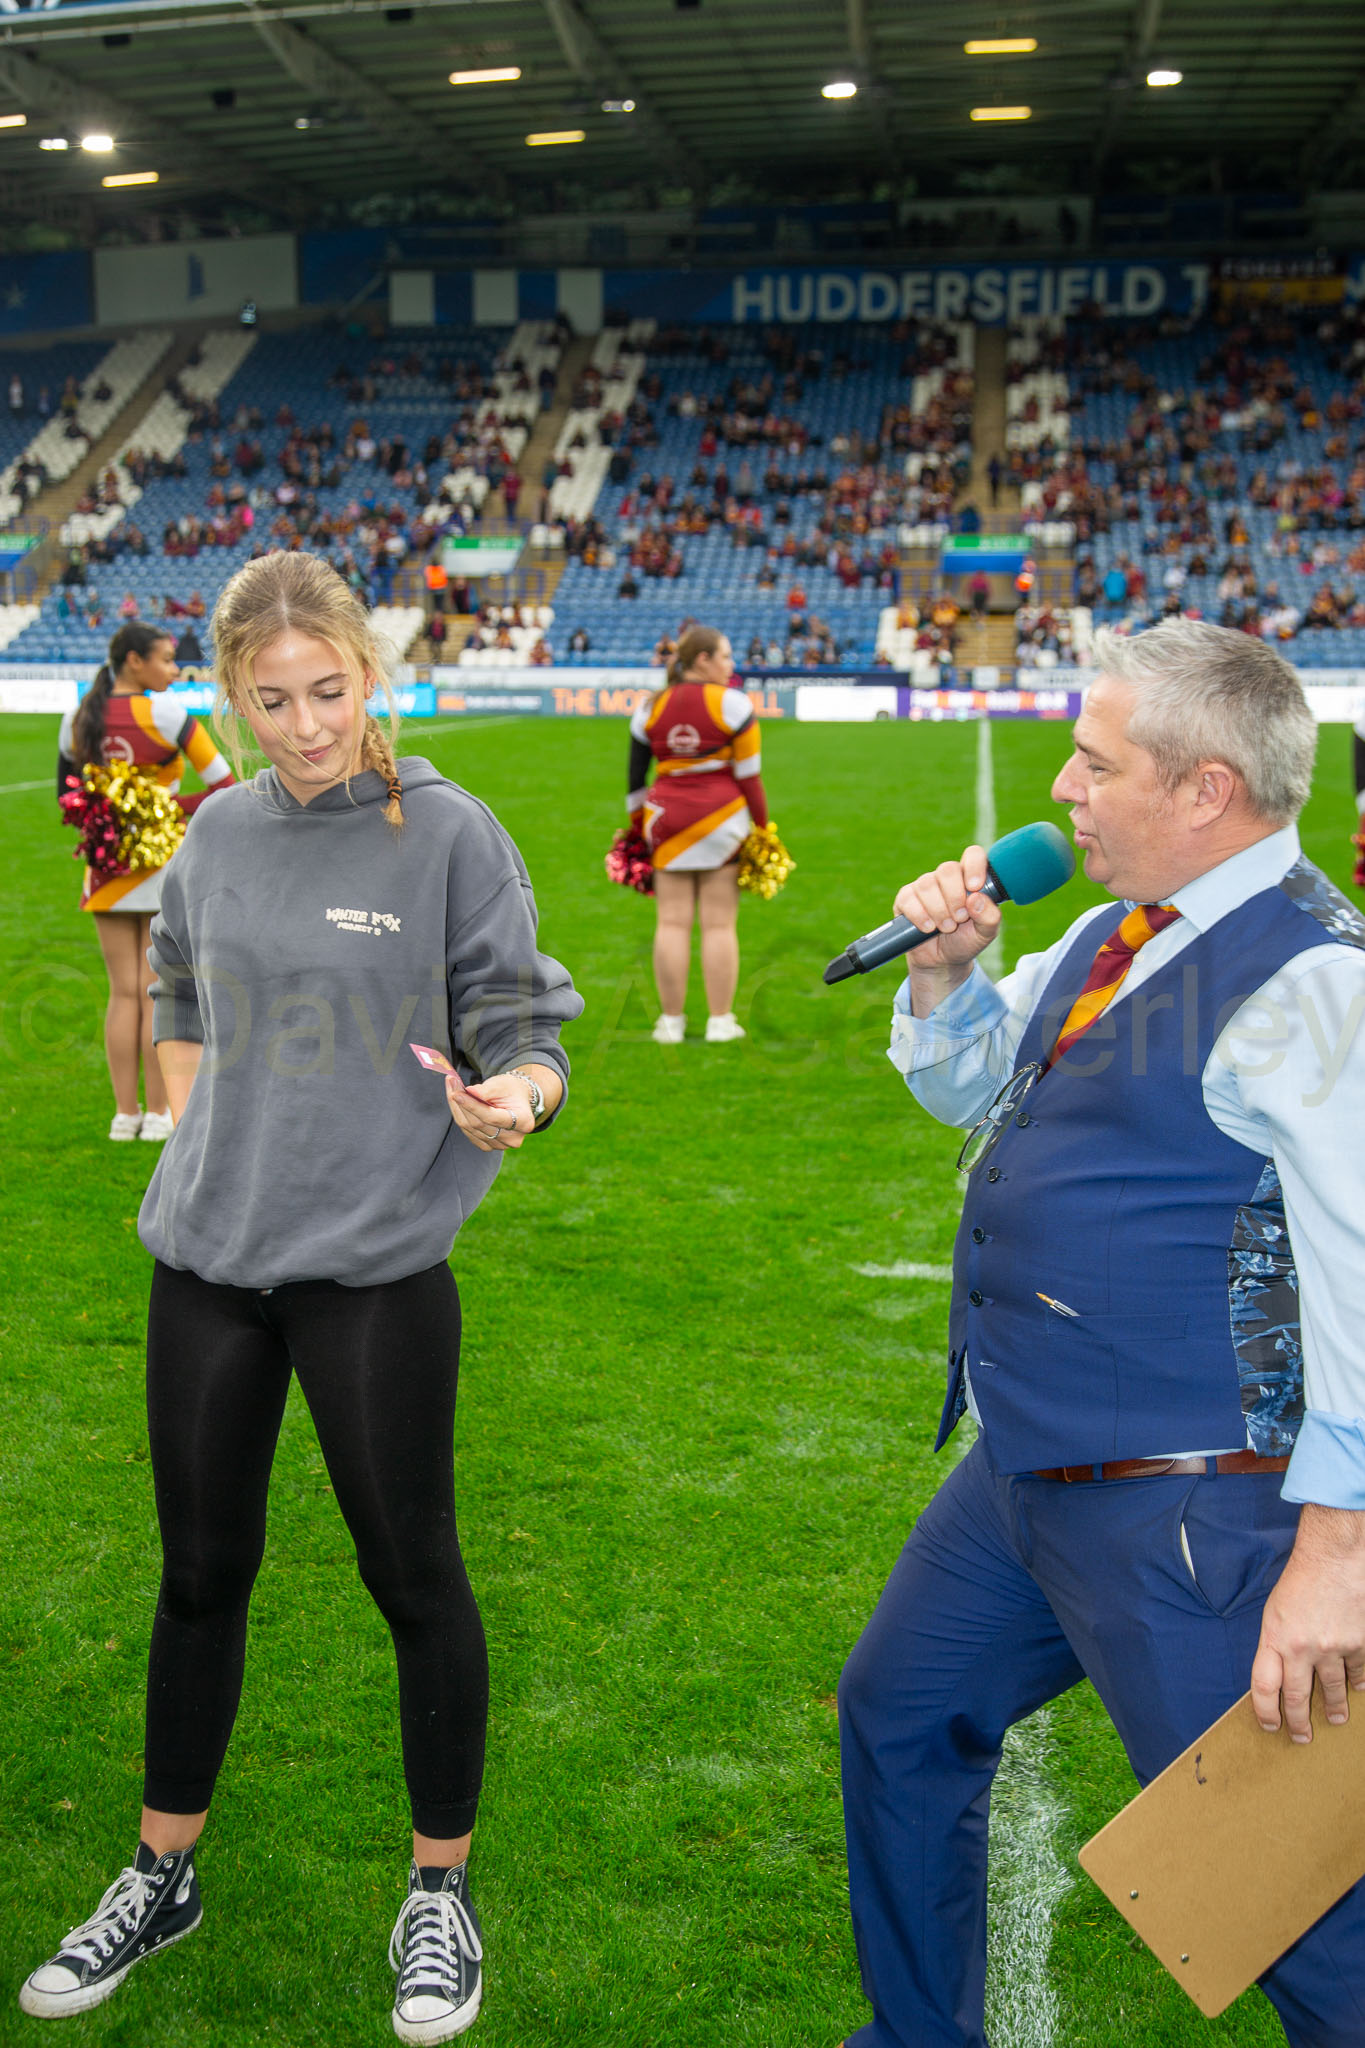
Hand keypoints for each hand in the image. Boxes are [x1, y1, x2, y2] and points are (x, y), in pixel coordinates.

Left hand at [445, 1069, 533, 1153]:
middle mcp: (513, 1139)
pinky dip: (460, 1116)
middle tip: (451, 1083)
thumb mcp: (502, 1085)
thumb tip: (469, 1092)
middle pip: (478, 1124)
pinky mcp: (488, 1146)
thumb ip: (486, 1090)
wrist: (516, 1100)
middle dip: (461, 1104)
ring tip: (453, 1088)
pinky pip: (468, 1132)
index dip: (472, 1106)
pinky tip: (457, 1102)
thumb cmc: (511, 1090)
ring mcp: (500, 1145)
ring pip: (470, 1128)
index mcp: (524, 1122)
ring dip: (457, 1108)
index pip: (492, 1117)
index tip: (456, 1093)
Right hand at [892, 844, 1002, 973]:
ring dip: (938, 910)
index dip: (974, 866)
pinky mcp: (906, 899)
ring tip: (946, 928)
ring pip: (927, 884)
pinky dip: (920, 916)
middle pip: (947, 869)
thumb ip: (990, 916)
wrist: (942, 962)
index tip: (975, 887)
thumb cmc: (966, 941)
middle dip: (954, 897)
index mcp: (970, 879)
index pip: (973, 855)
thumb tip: (976, 899)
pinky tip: (928, 928)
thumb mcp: (986, 933)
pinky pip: (909, 898)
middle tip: (960, 918)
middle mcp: (947, 878)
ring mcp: (925, 886)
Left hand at [1250, 1505, 1364, 1741]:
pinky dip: (1357, 1682)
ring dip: (1334, 1707)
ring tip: (1336, 1718)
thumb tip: (1279, 1677)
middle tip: (1302, 1738)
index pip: (1263, 1686)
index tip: (1270, 1726)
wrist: (1334, 1557)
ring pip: (1332, 1690)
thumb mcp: (1275, 1612)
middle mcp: (1301, 1648)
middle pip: (1297, 1697)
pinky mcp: (1358, 1644)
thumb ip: (1276, 1644)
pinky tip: (1357, 1689)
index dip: (1265, 1712)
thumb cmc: (1301, 1580)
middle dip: (1299, 1723)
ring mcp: (1332, 1648)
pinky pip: (1358, 1673)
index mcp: (1274, 1637)